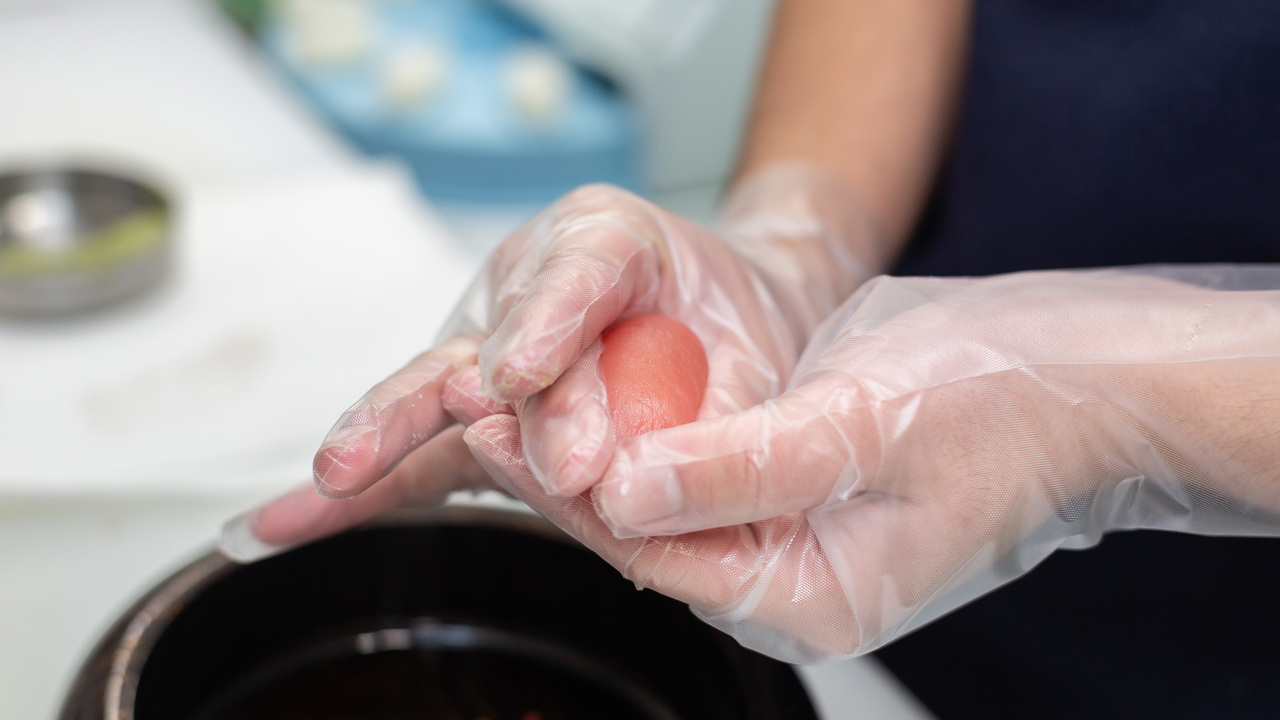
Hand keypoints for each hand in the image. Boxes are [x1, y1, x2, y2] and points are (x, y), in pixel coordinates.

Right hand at [222, 165, 882, 559]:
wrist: (727, 320)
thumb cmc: (732, 323)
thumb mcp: (751, 350)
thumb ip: (710, 407)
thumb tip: (650, 478)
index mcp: (608, 238)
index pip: (578, 268)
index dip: (547, 321)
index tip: (520, 375)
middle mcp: (530, 282)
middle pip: (496, 339)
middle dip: (492, 401)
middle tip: (511, 448)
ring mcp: (489, 345)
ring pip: (434, 388)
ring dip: (390, 435)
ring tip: (341, 472)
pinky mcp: (471, 412)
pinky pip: (418, 452)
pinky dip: (362, 490)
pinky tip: (287, 523)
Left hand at [465, 267, 1279, 661]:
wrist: (1076, 371)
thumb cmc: (1000, 402)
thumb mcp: (860, 428)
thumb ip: (739, 469)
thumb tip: (627, 493)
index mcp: (815, 596)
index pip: (658, 557)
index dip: (570, 498)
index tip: (500, 439)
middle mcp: (797, 579)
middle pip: (652, 535)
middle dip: (568, 476)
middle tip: (486, 411)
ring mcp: (797, 533)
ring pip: (670, 501)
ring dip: (598, 448)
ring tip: (520, 399)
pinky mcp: (798, 485)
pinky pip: (703, 469)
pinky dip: (651, 432)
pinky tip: (603, 392)